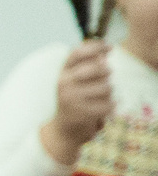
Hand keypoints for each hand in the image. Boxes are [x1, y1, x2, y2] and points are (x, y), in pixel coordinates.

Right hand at [42, 41, 113, 164]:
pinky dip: (111, 106)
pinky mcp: (83, 113)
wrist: (63, 128)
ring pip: (107, 87)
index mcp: (62, 73)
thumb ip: (88, 64)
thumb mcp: (74, 79)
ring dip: (109, 92)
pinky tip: (104, 108)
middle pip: (99, 68)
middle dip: (107, 73)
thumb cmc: (74, 99)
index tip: (109, 48)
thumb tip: (105, 52)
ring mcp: (72, 99)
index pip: (78, 53)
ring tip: (101, 98)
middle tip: (105, 78)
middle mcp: (64, 84)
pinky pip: (110, 103)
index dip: (96, 47)